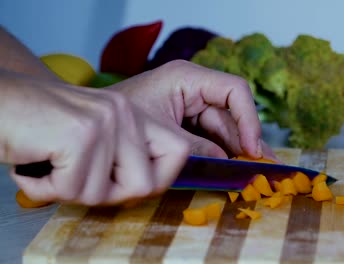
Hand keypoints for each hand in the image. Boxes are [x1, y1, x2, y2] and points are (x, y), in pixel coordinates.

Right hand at [0, 70, 189, 205]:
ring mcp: (105, 122)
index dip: (161, 178)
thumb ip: (124, 157)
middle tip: (78, 179)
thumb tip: (149, 187)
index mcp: (134, 113)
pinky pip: (73, 189)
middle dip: (109, 195)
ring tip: (53, 166)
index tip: (129, 184)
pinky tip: (37, 165)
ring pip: (105, 194)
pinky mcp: (80, 135)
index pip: (179, 151)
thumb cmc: (42, 127)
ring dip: (72, 191)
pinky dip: (47, 188)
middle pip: (147, 185)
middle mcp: (125, 113)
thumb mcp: (94, 137)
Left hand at [111, 60, 277, 160]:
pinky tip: (233, 165)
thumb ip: (196, 147)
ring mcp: (190, 104)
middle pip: (231, 113)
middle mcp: (193, 87)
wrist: (92, 128)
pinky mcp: (185, 120)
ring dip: (237, 148)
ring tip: (254, 168)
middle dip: (246, 139)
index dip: (248, 118)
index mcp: (187, 78)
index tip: (251, 148)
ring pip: (223, 126)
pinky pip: (210, 134)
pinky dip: (221, 150)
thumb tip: (225, 161)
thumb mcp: (161, 134)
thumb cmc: (119, 121)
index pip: (234, 90)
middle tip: (262, 165)